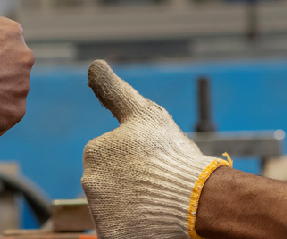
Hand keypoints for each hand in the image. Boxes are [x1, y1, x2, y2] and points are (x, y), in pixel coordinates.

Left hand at [82, 60, 230, 238]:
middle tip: (157, 183)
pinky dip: (134, 227)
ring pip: (115, 207)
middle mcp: (89, 182)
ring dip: (132, 205)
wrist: (196, 198)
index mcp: (94, 151)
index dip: (136, 161)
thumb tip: (94, 65)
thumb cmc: (172, 153)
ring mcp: (100, 212)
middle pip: (111, 183)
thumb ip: (113, 90)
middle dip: (131, 183)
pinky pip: (119, 230)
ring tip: (157, 200)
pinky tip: (151, 219)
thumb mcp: (143, 113)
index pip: (111, 158)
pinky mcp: (112, 235)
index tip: (154, 162)